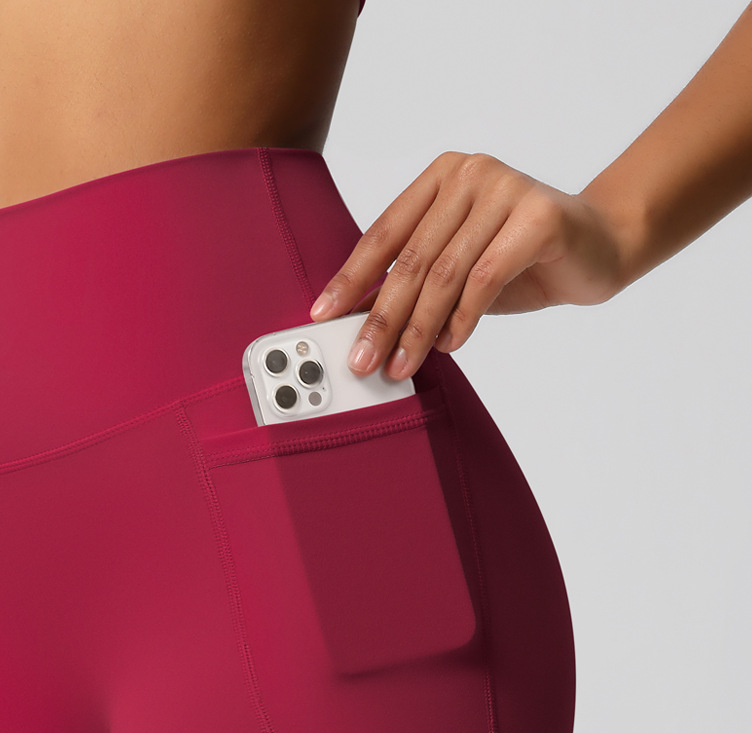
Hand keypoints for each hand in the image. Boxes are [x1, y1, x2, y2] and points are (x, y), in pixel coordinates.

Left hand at [309, 151, 636, 379]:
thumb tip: (359, 326)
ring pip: (445, 273)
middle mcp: (470, 174)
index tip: (323, 317)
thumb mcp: (456, 269)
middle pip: (411, 259)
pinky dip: (462, 319)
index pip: (383, 234)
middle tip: (360, 360)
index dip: (351, 279)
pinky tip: (448, 346)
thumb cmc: (519, 260)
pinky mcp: (540, 215)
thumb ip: (414, 283)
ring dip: (417, 329)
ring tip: (399, 366)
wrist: (600, 246)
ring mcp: (506, 188)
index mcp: (440, 178)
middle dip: (380, 318)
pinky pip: (486, 277)